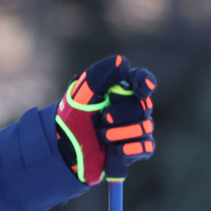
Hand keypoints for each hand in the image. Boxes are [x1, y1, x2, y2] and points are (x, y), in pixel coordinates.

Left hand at [56, 54, 155, 182]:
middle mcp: (132, 107)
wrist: (64, 147)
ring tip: (102, 134)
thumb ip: (98, 76)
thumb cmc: (73, 117)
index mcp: (120, 89)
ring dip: (122, 131)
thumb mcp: (80, 95)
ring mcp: (135, 128)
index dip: (145, 82)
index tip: (141, 89)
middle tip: (104, 118)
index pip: (141, 79)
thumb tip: (122, 62)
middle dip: (123, 112)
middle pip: (143, 106)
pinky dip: (131, 148)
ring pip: (145, 126)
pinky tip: (115, 148)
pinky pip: (146, 147)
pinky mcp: (134, 149)